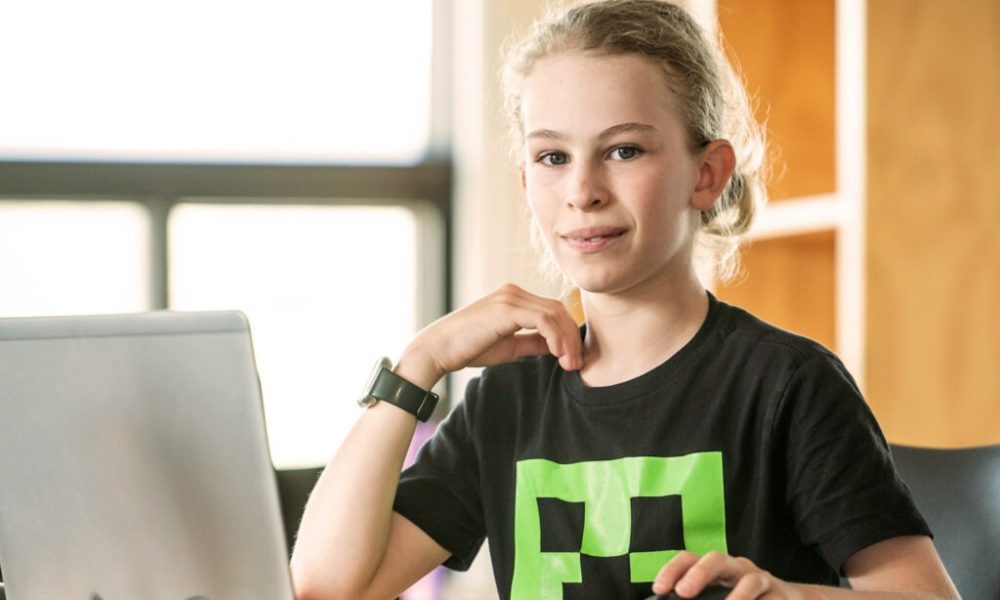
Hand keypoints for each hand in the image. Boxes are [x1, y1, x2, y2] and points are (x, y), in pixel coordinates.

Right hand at [396, 284, 583, 388]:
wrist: (438, 348)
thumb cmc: (469, 348)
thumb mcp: (510, 346)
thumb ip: (533, 342)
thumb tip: (557, 348)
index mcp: (514, 298)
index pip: (553, 310)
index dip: (569, 334)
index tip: (574, 360)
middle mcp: (514, 292)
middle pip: (559, 309)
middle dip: (572, 338)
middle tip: (578, 364)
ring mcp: (510, 298)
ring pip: (554, 314)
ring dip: (567, 341)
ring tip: (570, 364)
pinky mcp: (506, 309)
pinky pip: (543, 320)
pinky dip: (555, 338)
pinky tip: (557, 355)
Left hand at [653, 551, 805, 598]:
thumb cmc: (742, 599)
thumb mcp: (718, 597)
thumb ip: (697, 599)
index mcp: (714, 569)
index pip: (689, 559)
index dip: (672, 570)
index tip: (659, 589)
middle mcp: (736, 568)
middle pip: (716, 560)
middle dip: (699, 574)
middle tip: (684, 593)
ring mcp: (761, 579)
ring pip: (750, 581)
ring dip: (737, 597)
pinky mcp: (781, 595)